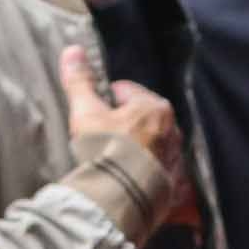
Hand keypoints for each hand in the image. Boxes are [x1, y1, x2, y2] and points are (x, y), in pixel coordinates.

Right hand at [59, 45, 180, 183]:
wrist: (122, 196)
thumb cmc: (106, 149)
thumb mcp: (86, 112)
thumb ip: (80, 82)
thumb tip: (72, 51)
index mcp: (154, 106)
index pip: (126, 92)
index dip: (106, 101)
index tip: (95, 114)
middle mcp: (172, 130)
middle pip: (141, 119)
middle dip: (123, 125)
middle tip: (102, 139)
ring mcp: (175, 158)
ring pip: (151, 144)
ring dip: (135, 148)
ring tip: (113, 160)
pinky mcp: (172, 183)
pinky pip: (157, 170)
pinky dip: (144, 171)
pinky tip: (128, 177)